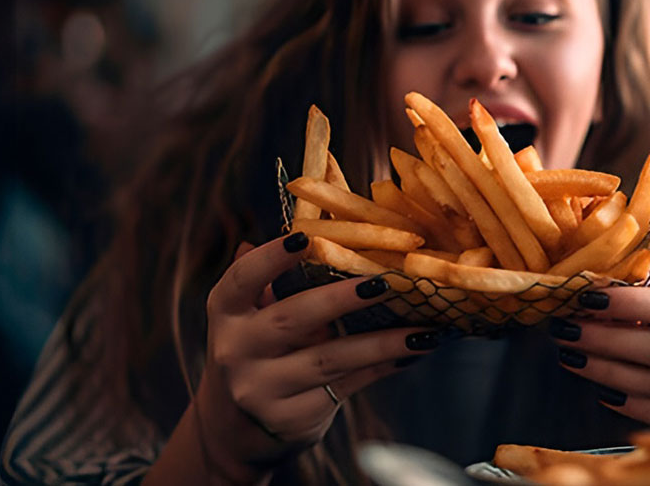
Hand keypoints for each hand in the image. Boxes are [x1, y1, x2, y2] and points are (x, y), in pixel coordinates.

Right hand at [194, 232, 445, 478]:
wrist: (238, 428)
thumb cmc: (259, 349)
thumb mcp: (252, 313)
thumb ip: (270, 274)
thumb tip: (303, 222)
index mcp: (225, 312)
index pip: (241, 280)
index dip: (271, 258)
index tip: (306, 237)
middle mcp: (235, 351)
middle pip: (293, 320)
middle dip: (341, 299)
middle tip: (384, 282)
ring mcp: (261, 388)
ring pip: (330, 359)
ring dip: (382, 342)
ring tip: (423, 329)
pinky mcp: (291, 417)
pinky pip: (347, 386)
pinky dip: (383, 367)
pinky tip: (413, 351)